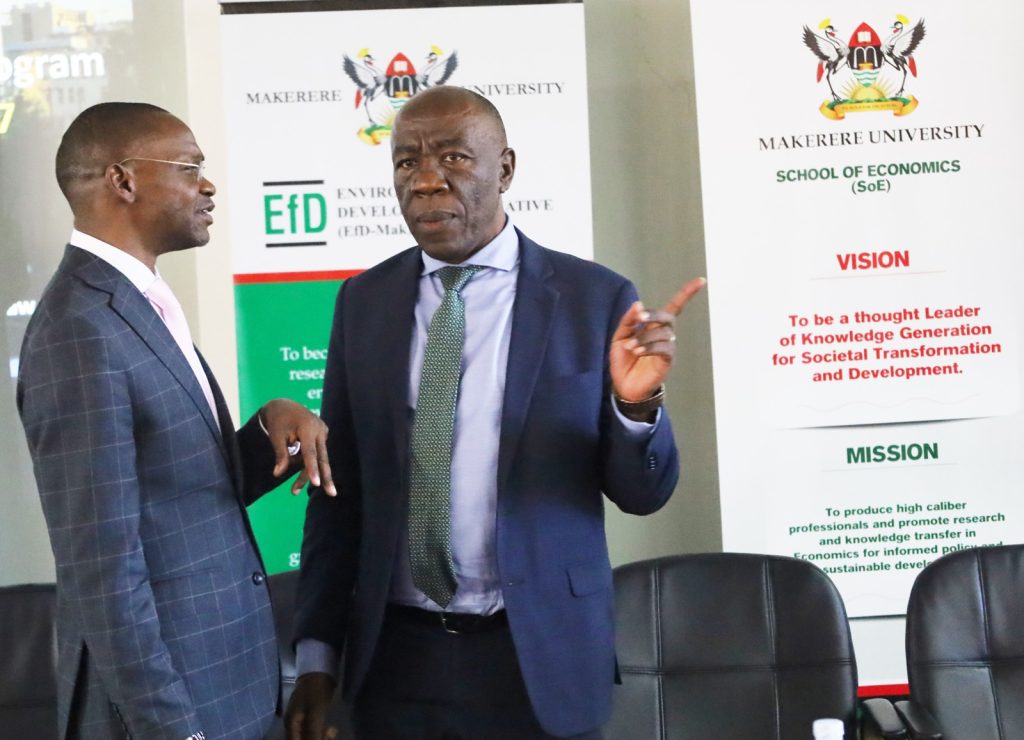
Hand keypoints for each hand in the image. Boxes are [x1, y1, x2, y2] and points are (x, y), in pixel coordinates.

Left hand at [260, 399, 335, 495]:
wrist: (285, 405)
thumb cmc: (278, 421)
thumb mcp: (275, 436)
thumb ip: (280, 455)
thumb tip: (278, 474)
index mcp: (307, 428)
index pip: (310, 453)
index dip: (312, 469)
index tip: (316, 484)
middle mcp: (320, 430)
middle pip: (322, 458)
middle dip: (325, 477)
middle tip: (332, 494)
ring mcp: (323, 432)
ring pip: (319, 458)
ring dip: (309, 474)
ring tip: (294, 491)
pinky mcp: (322, 436)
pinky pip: (317, 453)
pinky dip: (309, 464)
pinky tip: (299, 474)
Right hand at [285, 672, 338, 739]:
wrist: (319, 670)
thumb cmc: (316, 690)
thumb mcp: (316, 712)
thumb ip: (313, 732)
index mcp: (291, 724)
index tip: (321, 739)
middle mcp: (293, 724)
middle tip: (329, 735)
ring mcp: (300, 720)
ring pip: (308, 736)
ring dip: (320, 737)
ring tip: (332, 731)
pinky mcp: (308, 716)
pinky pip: (313, 730)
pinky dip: (321, 732)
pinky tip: (330, 729)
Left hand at [609, 277, 705, 401]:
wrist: (623, 385)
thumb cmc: (624, 360)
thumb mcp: (620, 336)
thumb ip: (628, 320)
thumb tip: (639, 304)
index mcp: (654, 325)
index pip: (674, 306)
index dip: (687, 293)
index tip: (701, 280)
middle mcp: (665, 334)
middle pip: (668, 316)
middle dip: (654, 314)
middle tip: (639, 317)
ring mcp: (668, 347)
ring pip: (663, 333)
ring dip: (644, 337)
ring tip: (630, 347)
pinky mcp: (667, 361)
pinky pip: (664, 348)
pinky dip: (649, 347)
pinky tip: (637, 351)